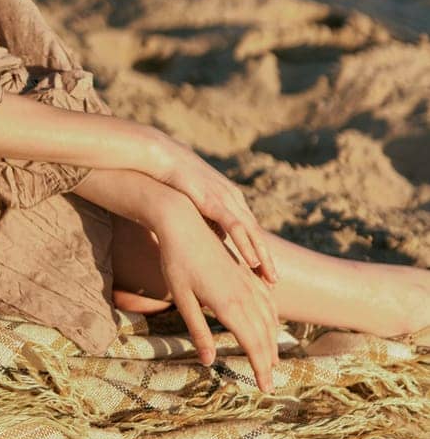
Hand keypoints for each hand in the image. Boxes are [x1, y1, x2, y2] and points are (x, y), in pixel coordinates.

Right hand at [153, 137, 278, 284]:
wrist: (162, 156)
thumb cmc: (175, 178)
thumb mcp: (198, 200)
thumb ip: (211, 216)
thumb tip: (220, 237)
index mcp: (231, 197)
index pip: (250, 229)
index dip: (259, 250)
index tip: (265, 272)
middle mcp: (234, 198)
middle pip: (256, 233)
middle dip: (266, 258)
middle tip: (274, 281)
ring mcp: (225, 199)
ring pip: (251, 232)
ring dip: (263, 256)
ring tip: (271, 278)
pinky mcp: (214, 201)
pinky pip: (235, 227)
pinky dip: (246, 245)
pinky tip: (253, 262)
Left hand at [154, 200, 280, 393]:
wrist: (183, 221)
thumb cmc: (175, 261)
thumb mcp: (182, 299)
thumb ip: (197, 330)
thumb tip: (209, 362)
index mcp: (228, 305)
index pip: (252, 344)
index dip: (260, 368)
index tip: (264, 389)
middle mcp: (244, 294)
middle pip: (264, 334)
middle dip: (268, 360)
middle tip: (269, 382)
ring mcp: (247, 280)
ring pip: (269, 316)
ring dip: (272, 340)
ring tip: (271, 359)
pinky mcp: (245, 270)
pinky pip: (267, 298)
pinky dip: (272, 316)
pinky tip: (270, 323)